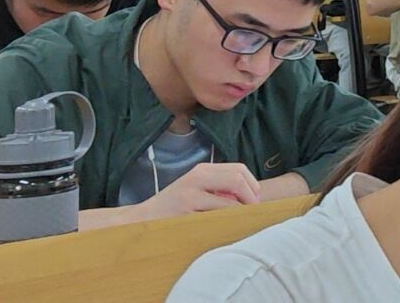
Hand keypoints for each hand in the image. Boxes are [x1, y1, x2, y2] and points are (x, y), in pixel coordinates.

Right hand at [137, 162, 262, 220]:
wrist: (143, 220)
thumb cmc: (174, 207)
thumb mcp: (195, 188)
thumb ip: (219, 188)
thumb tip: (251, 198)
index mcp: (202, 170)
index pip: (239, 169)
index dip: (253, 185)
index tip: (256, 200)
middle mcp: (197, 178)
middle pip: (237, 180)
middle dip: (251, 198)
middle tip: (254, 212)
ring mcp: (191, 196)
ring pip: (229, 203)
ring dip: (240, 214)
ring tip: (240, 223)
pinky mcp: (186, 214)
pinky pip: (216, 220)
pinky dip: (225, 225)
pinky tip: (224, 230)